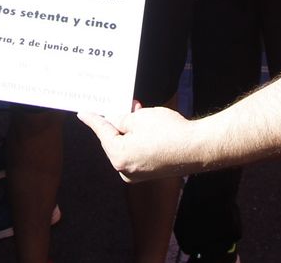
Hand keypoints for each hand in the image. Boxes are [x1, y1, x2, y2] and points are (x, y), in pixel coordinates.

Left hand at [77, 104, 201, 182]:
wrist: (197, 148)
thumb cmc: (168, 132)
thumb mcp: (139, 118)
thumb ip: (121, 119)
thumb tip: (114, 119)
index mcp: (118, 156)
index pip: (102, 132)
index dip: (93, 119)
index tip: (83, 113)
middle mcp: (125, 170)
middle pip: (113, 141)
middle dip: (116, 123)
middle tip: (120, 105)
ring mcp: (137, 174)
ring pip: (126, 147)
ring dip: (129, 130)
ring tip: (137, 112)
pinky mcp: (149, 173)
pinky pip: (137, 153)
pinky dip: (137, 140)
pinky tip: (145, 127)